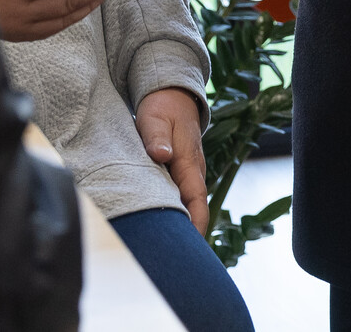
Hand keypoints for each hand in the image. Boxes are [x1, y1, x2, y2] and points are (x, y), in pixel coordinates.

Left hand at [136, 87, 207, 233]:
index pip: (196, 199)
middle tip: (171, 256)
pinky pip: (179, 195)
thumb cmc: (163, 107)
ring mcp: (187, 172)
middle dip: (186, 231)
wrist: (172, 94)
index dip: (196, 223)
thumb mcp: (155, 118)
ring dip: (179, 221)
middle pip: (193, 208)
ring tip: (164, 247)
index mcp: (188, 162)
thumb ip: (156, 137)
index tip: (190, 244)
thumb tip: (162, 155)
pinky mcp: (178, 172)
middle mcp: (192, 171)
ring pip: (186, 203)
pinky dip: (172, 210)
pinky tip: (160, 223)